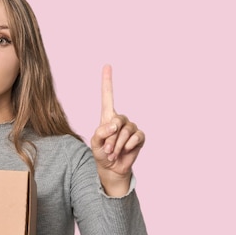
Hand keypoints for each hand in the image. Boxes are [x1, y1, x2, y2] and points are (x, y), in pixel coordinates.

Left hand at [90, 65, 144, 194]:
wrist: (112, 169)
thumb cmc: (102, 154)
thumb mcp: (95, 143)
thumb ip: (101, 132)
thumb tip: (114, 124)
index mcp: (107, 117)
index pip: (108, 96)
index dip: (107, 81)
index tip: (107, 65)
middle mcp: (120, 119)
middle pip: (117, 122)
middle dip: (111, 138)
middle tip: (107, 150)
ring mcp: (131, 127)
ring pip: (126, 132)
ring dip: (118, 145)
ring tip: (113, 154)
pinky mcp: (140, 137)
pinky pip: (136, 137)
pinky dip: (129, 146)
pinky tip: (126, 151)